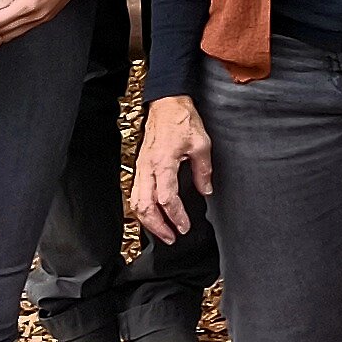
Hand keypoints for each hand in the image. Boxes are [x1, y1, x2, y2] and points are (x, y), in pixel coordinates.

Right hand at [130, 99, 212, 242]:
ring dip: (147, 221)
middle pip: (145, 206)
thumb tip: (206, 191)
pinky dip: (142, 208)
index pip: (167, 199)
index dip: (176, 216)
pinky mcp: (139, 166)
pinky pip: (136, 192)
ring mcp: (140, 167)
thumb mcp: (201, 144)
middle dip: (158, 226)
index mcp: (163, 163)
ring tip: (163, 231)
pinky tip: (152, 215)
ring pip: (136, 202)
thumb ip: (203, 171)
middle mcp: (147, 168)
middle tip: (172, 238)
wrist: (166, 103)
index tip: (185, 227)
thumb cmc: (182, 120)